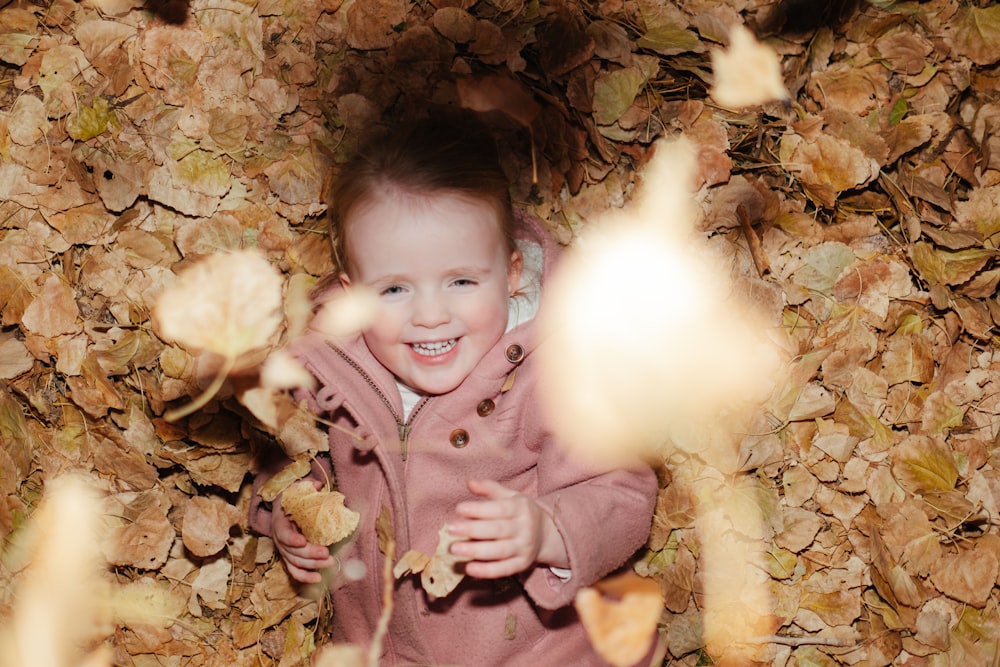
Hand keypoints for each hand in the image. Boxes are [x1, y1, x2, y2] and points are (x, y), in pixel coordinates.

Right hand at [272, 483, 335, 583]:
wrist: (283, 509)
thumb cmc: (292, 500)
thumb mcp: (296, 490)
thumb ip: (306, 488)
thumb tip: (317, 485)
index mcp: (279, 522)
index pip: (282, 533)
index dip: (291, 539)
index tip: (302, 541)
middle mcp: (279, 539)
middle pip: (292, 552)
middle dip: (309, 554)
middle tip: (326, 553)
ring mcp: (284, 551)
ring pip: (295, 562)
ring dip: (312, 565)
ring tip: (329, 563)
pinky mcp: (290, 558)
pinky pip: (294, 571)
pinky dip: (305, 577)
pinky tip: (318, 579)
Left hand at [447, 479, 568, 578]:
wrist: (546, 534)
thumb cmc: (520, 512)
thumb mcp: (510, 496)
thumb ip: (490, 489)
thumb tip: (470, 483)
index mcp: (521, 508)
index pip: (499, 509)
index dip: (479, 509)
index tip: (459, 508)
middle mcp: (525, 528)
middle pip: (497, 530)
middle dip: (472, 530)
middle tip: (450, 529)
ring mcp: (524, 548)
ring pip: (499, 551)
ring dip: (475, 551)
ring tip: (454, 548)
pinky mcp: (522, 565)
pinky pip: (504, 569)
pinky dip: (486, 571)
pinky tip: (469, 568)